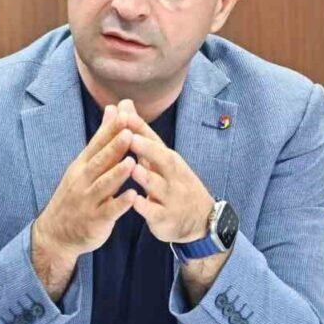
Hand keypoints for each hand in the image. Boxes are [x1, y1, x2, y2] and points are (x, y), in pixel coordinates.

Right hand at [32, 104, 138, 298]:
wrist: (56, 233)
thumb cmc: (75, 195)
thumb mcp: (83, 165)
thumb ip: (101, 140)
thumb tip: (113, 109)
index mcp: (82, 166)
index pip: (97, 144)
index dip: (110, 131)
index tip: (124, 114)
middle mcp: (83, 181)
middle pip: (100, 162)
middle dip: (114, 147)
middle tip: (129, 131)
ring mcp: (88, 201)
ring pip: (104, 185)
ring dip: (117, 174)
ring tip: (132, 162)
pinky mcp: (95, 221)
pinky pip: (108, 211)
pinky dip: (120, 204)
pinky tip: (133, 196)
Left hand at [124, 105, 215, 245]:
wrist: (200, 219)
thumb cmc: (174, 182)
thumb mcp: (160, 157)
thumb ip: (140, 133)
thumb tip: (124, 103)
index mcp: (168, 158)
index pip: (154, 139)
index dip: (140, 128)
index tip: (125, 114)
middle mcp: (171, 175)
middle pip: (162, 159)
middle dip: (147, 148)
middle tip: (130, 137)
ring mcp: (170, 196)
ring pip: (158, 186)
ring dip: (147, 178)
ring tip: (134, 169)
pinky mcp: (166, 218)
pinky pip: (156, 212)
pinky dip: (147, 207)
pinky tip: (135, 202)